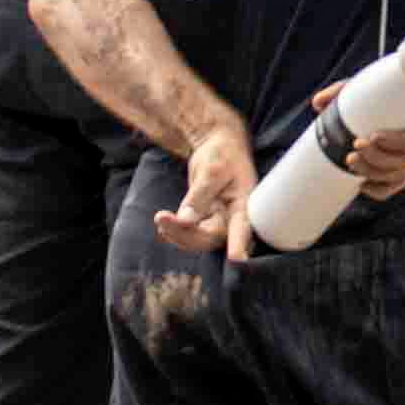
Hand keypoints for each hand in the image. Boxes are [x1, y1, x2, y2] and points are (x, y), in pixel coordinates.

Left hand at [156, 116, 259, 252]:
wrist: (219, 146)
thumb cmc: (222, 154)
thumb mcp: (211, 170)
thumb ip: (199, 196)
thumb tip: (186, 221)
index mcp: (244, 204)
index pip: (242, 227)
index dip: (239, 244)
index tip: (236, 259)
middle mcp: (233, 217)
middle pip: (212, 238)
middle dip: (186, 234)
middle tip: (161, 219)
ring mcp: (220, 221)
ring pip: (199, 239)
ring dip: (177, 234)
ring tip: (160, 218)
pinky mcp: (207, 221)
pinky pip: (192, 234)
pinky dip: (176, 231)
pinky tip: (164, 222)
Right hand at [335, 59, 404, 197]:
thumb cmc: (404, 76)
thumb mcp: (368, 89)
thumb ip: (343, 95)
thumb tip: (316, 105)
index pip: (397, 180)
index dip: (379, 189)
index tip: (357, 184)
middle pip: (399, 173)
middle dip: (371, 170)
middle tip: (349, 158)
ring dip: (381, 157)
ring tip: (360, 145)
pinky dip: (396, 142)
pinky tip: (378, 136)